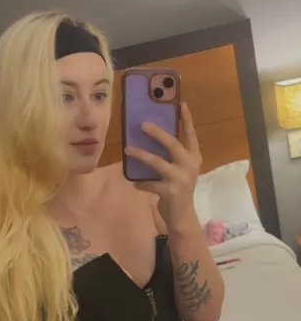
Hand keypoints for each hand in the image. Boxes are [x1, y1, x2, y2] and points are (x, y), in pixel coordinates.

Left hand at [125, 103, 201, 228]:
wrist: (182, 216)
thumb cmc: (177, 189)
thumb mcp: (178, 170)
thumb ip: (170, 156)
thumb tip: (149, 137)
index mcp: (193, 157)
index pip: (191, 135)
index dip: (186, 120)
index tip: (181, 104)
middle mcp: (190, 166)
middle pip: (173, 144)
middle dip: (158, 133)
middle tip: (142, 124)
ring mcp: (181, 179)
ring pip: (158, 163)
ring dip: (141, 155)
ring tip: (127, 150)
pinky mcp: (171, 192)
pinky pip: (150, 183)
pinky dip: (140, 182)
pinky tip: (134, 182)